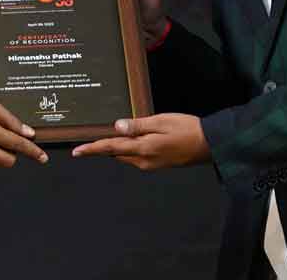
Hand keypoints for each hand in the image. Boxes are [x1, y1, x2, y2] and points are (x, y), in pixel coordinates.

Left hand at [70, 113, 209, 169]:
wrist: (210, 144)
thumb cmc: (188, 129)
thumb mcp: (161, 121)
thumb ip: (138, 125)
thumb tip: (117, 126)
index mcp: (143, 148)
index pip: (111, 149)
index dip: (92, 149)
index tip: (77, 152)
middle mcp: (144, 160)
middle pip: (116, 153)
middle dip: (105, 145)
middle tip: (94, 135)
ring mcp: (151, 164)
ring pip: (126, 155)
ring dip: (119, 146)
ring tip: (116, 132)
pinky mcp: (158, 164)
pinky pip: (137, 156)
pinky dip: (131, 148)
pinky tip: (136, 136)